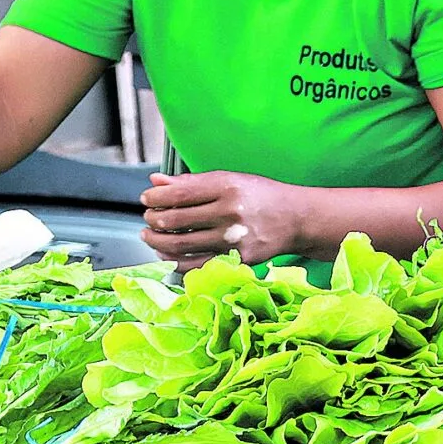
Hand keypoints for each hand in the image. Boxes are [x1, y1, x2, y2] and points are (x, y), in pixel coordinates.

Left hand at [140, 171, 310, 266]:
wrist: (296, 219)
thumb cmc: (260, 196)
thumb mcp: (229, 179)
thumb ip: (191, 182)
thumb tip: (155, 181)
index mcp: (226, 187)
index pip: (179, 194)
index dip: (155, 197)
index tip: (146, 198)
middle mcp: (229, 213)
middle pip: (176, 220)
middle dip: (153, 219)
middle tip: (148, 217)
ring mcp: (233, 240)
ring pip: (180, 245)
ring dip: (157, 242)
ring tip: (149, 236)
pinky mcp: (236, 260)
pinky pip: (195, 265)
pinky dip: (174, 261)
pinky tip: (166, 254)